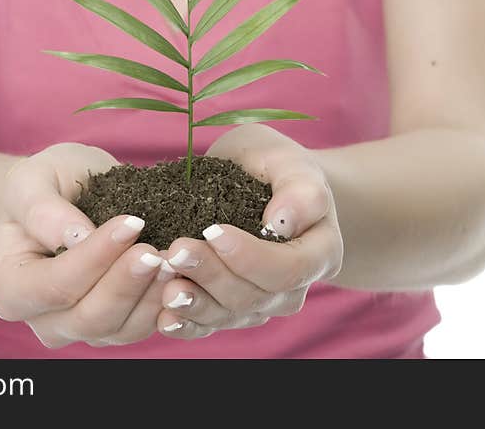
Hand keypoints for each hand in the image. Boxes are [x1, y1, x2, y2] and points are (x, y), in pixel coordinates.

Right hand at [0, 143, 173, 347]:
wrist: (68, 196)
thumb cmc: (45, 184)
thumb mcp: (32, 181)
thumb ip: (43, 210)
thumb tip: (76, 237)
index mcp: (11, 286)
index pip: (54, 285)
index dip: (95, 258)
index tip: (131, 223)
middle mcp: (43, 319)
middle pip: (88, 317)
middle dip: (126, 283)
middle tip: (157, 250)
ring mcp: (80, 329)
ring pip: (119, 329)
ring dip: (150, 297)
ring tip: (174, 260)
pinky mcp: (115, 327)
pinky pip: (142, 328)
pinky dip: (164, 304)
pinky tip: (181, 274)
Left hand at [155, 125, 342, 338]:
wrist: (258, 181)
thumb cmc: (274, 164)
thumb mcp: (287, 158)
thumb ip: (298, 188)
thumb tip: (282, 222)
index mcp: (319, 251)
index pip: (288, 268)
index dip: (250, 257)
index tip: (213, 231)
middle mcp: (294, 287)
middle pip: (254, 295)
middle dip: (212, 276)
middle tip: (175, 251)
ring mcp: (262, 304)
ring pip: (229, 315)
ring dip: (195, 304)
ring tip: (165, 287)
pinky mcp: (231, 311)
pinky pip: (210, 326)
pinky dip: (186, 324)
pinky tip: (164, 316)